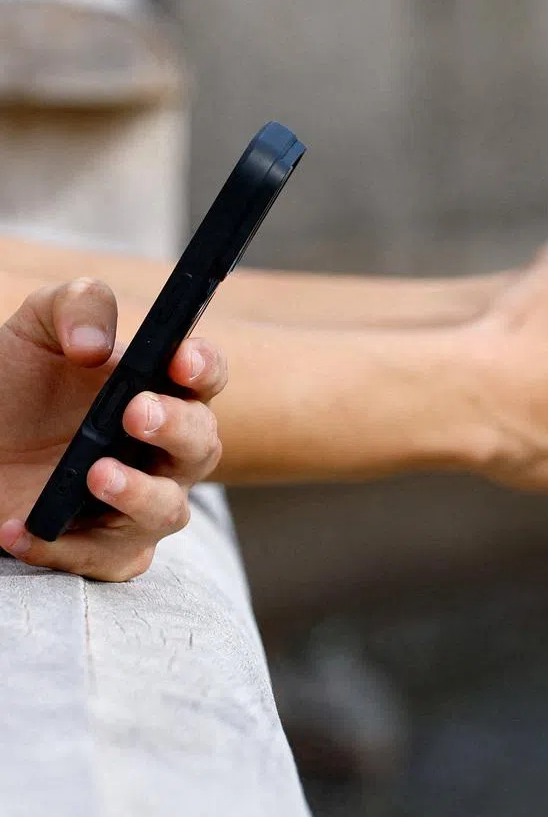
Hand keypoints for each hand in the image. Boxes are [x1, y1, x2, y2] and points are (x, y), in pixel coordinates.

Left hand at [0, 279, 227, 580]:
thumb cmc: (17, 383)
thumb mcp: (37, 328)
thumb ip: (77, 307)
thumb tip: (96, 345)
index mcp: (163, 389)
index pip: (208, 376)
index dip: (205, 367)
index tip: (180, 360)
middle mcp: (164, 448)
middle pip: (203, 444)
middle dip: (175, 428)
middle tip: (134, 412)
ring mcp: (138, 501)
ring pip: (169, 510)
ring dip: (139, 494)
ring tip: (96, 474)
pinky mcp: (102, 548)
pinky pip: (107, 561)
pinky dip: (66, 549)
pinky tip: (22, 527)